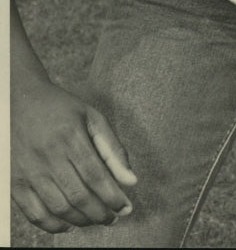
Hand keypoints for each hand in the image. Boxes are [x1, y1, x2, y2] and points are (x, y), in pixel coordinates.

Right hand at [12, 76, 137, 233]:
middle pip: (79, 196)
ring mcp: (30, 171)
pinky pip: (35, 214)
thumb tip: (131, 181)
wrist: (20, 100)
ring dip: (81, 221)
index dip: (113, 197)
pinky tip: (68, 224)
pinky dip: (53, 225)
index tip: (126, 207)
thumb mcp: (92, 117)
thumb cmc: (61, 109)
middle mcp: (49, 155)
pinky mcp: (15, 182)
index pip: (96, 176)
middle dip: (100, 213)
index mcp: (71, 136)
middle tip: (113, 217)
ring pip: (59, 208)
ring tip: (95, 219)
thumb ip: (113, 149)